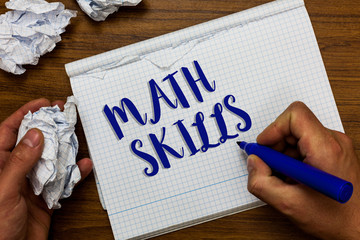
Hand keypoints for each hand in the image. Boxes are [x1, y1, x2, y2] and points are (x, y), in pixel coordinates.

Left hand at [0, 98, 92, 239]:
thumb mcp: (4, 190)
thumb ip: (19, 162)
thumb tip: (35, 135)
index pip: (9, 132)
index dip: (25, 115)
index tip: (42, 104)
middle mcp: (16, 170)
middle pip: (35, 142)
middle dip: (49, 127)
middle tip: (64, 115)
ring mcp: (32, 182)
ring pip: (51, 158)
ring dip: (65, 148)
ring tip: (76, 135)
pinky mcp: (47, 196)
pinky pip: (64, 180)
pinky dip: (76, 173)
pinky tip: (85, 165)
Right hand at [247, 101, 359, 239]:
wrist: (359, 228)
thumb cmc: (334, 219)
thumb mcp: (288, 204)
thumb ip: (261, 181)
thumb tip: (253, 161)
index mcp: (325, 149)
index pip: (295, 115)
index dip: (274, 128)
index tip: (264, 147)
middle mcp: (334, 141)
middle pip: (294, 125)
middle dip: (276, 144)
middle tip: (270, 166)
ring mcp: (336, 146)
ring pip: (298, 135)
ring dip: (284, 153)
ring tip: (286, 177)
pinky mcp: (335, 152)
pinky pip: (307, 144)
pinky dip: (294, 158)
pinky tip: (295, 177)